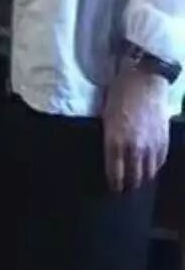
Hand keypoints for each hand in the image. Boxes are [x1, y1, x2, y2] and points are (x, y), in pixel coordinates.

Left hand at [102, 66, 170, 192]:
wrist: (144, 80)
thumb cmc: (119, 94)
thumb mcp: (105, 116)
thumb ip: (108, 138)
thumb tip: (109, 155)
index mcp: (115, 142)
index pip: (115, 174)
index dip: (114, 185)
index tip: (112, 189)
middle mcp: (134, 148)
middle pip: (133, 179)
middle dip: (128, 185)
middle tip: (125, 187)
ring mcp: (151, 146)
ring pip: (149, 174)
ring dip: (142, 178)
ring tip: (137, 180)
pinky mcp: (164, 141)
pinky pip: (160, 162)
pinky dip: (154, 167)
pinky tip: (149, 167)